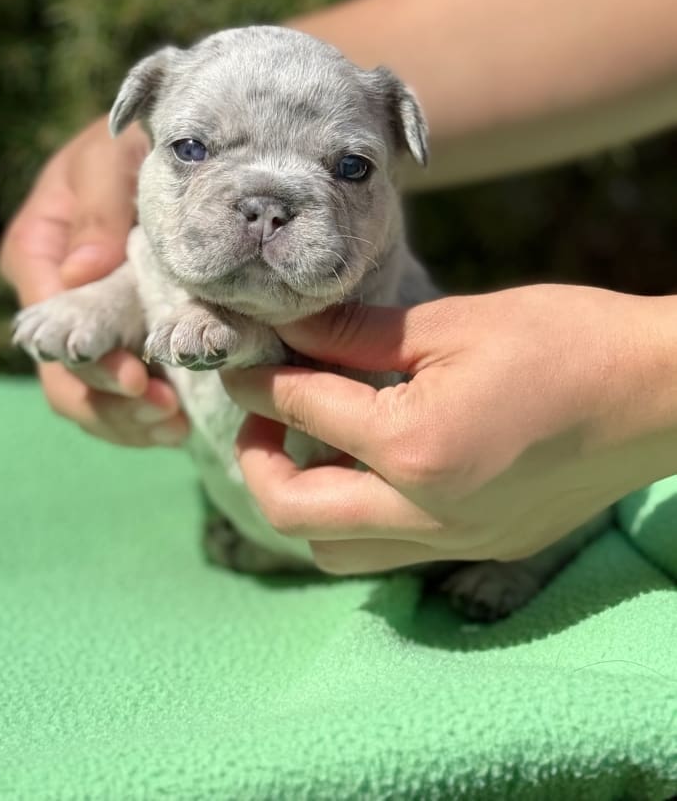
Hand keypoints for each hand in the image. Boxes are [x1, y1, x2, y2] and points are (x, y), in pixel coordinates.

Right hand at [0, 117, 188, 446]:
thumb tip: (81, 274)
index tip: (137, 377)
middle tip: (164, 410)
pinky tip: (179, 421)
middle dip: (109, 399)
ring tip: (174, 425)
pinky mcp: (122, 335)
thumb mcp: (113, 156)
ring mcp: (88, 321)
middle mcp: (55, 295)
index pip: (48, 324)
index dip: (88, 360)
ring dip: (127, 418)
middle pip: (63, 372)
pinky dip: (143, 412)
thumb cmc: (133, 142)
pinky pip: (120, 389)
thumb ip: (100, 203)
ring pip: (88, 392)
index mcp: (39, 252)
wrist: (171, 147)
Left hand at [222, 286, 676, 572]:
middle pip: (294, 514)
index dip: (257, 379)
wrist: (657, 394)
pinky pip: (390, 551)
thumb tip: (288, 330)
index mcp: (416, 447)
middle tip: (262, 415)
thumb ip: (359, 334)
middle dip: (258, 460)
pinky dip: (360, 514)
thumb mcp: (453, 322)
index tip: (238, 358)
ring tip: (318, 442)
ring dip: (305, 499)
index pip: (303, 412)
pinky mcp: (483, 550)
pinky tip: (375, 464)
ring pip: (336, 550)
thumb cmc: (565, 340)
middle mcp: (428, 514)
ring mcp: (458, 543)